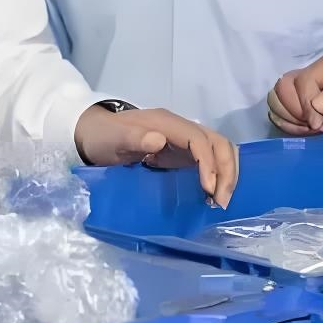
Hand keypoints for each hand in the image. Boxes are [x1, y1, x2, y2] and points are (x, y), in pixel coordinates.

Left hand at [75, 105, 238, 206]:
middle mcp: (181, 127)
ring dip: (226, 172)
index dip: (209, 162)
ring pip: (219, 149)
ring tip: (220, 200)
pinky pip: (210, 159)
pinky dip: (218, 174)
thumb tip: (158, 140)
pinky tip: (213, 194)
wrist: (95, 133)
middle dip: (226, 170)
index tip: (208, 188)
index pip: (199, 139)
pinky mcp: (184, 151)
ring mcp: (184, 138)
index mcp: (166, 122)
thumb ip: (133, 138)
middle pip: (218, 142)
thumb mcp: (112, 139)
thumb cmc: (103, 137)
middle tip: (221, 200)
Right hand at [268, 52, 322, 136]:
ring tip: (312, 127)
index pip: (303, 80)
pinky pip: (278, 112)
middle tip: (316, 125)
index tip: (320, 124)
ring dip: (291, 118)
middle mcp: (314, 71)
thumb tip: (317, 103)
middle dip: (297, 111)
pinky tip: (306, 129)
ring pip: (276, 99)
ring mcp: (304, 88)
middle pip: (283, 87)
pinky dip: (288, 124)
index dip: (306, 104)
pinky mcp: (298, 103)